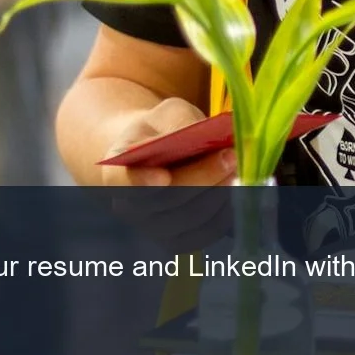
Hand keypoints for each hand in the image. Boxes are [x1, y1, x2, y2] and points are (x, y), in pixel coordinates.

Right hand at [102, 98, 235, 250]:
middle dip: (201, 178)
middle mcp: (129, 206)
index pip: (122, 183)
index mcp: (117, 170)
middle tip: (230, 155)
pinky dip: (225, 212)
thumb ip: (180, 122)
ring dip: (218, 194)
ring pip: (189, 220)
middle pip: (166, 201)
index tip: (163, 177)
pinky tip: (237, 188)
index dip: (141, 183)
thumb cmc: (164, 130)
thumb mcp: (168, 113)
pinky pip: (204, 234)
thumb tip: (202, 133)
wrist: (162, 154)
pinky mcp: (179, 241)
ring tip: (238, 167)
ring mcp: (153, 228)